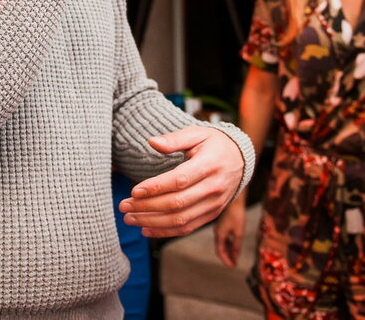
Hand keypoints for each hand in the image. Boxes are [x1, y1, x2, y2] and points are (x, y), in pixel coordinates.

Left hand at [118, 126, 243, 237]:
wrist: (241, 158)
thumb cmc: (213, 143)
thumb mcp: (197, 133)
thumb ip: (174, 139)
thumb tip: (152, 142)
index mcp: (210, 164)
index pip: (179, 180)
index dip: (155, 187)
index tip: (134, 191)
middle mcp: (214, 187)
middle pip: (177, 203)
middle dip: (147, 207)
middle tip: (123, 206)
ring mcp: (215, 204)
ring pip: (180, 219)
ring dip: (152, 222)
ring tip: (130, 219)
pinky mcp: (213, 214)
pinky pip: (188, 228)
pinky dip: (166, 231)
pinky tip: (146, 229)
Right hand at [214, 198, 246, 267]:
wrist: (235, 201)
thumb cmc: (237, 216)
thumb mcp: (239, 232)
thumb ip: (237, 245)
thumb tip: (236, 257)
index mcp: (219, 235)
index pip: (220, 252)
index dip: (226, 261)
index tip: (233, 267)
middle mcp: (217, 233)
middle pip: (220, 249)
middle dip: (227, 257)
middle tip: (234, 264)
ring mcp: (219, 229)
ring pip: (222, 244)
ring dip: (228, 251)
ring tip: (236, 258)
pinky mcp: (222, 226)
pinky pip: (224, 238)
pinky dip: (228, 244)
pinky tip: (235, 247)